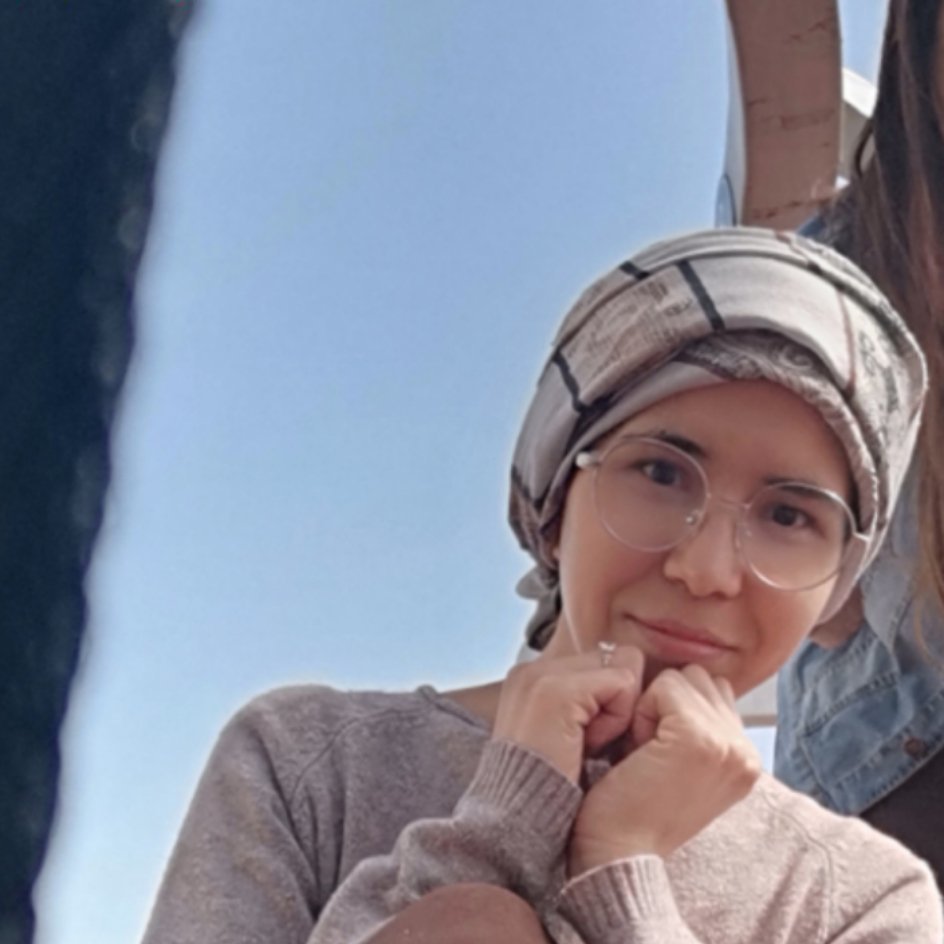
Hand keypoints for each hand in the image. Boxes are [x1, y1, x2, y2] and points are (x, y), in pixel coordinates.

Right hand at [492, 647, 642, 783]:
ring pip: (623, 667)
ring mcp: (542, 676)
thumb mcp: (569, 738)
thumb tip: (631, 681)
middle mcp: (534, 669)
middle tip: (591, 745)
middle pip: (616, 657)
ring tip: (589, 745)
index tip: (590, 742)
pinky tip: (590, 747)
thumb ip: (590, 704)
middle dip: (619, 700)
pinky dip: (618, 718)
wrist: (520, 825)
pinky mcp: (557, 692)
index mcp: (533, 678)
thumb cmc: (552, 792)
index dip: (612, 701)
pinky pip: (622, 684)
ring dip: (620, 709)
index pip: (602, 662)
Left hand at [568, 665, 761, 874]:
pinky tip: (639, 751)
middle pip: (698, 678)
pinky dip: (643, 710)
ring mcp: (727, 744)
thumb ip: (696, 724)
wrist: (617, 851)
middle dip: (667, 703)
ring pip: (682, 678)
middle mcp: (746, 751)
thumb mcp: (677, 761)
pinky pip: (665, 685)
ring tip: (646, 751)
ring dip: (655, 705)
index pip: (711, 690)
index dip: (673, 711)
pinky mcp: (699, 739)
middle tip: (650, 752)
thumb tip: (681, 680)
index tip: (659, 755)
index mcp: (745, 758)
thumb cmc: (632, 805)